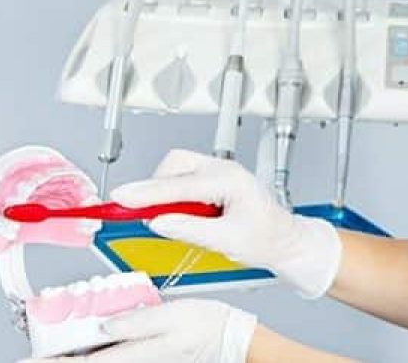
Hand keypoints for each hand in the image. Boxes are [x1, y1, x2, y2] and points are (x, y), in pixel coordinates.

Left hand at [19, 299, 257, 362]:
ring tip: (55, 344)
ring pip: (96, 360)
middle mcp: (133, 361)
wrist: (232, 339)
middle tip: (34, 353)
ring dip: (75, 354)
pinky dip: (94, 348)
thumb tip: (105, 326)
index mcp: (134, 354)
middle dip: (58, 359)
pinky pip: (111, 354)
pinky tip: (88, 337)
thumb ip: (135, 322)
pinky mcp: (144, 354)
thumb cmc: (207, 327)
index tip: (28, 361)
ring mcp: (138, 359)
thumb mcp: (171, 316)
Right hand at [111, 150, 340, 297]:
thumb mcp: (227, 241)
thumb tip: (158, 222)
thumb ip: (190, 229)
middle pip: (175, 165)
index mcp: (229, 180)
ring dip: (165, 191)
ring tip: (169, 218)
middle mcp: (223, 169)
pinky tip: (180, 214)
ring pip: (178, 168)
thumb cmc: (267, 239)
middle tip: (142, 214)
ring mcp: (220, 171)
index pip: (179, 185)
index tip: (121, 197)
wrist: (286, 241)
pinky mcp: (215, 180)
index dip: (146, 192)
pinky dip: (175, 194)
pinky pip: (185, 178)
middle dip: (156, 187)